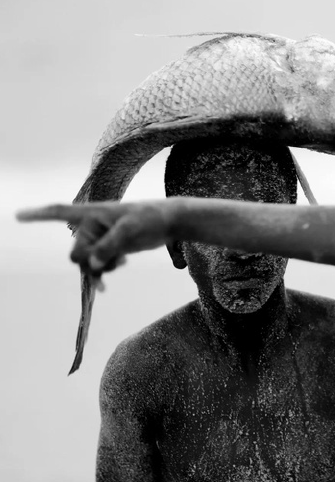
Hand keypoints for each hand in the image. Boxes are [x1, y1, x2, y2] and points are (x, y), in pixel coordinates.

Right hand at [16, 201, 174, 273]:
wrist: (169, 222)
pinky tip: (122, 263)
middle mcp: (91, 226)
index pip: (60, 212)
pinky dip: (106, 269)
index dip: (38, 215)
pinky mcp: (110, 249)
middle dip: (89, 261)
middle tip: (110, 260)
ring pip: (87, 263)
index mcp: (92, 213)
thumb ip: (109, 246)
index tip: (17, 215)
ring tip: (120, 262)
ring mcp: (101, 239)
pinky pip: (98, 265)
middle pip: (76, 253)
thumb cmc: (150, 217)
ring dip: (100, 268)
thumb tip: (93, 264)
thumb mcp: (130, 230)